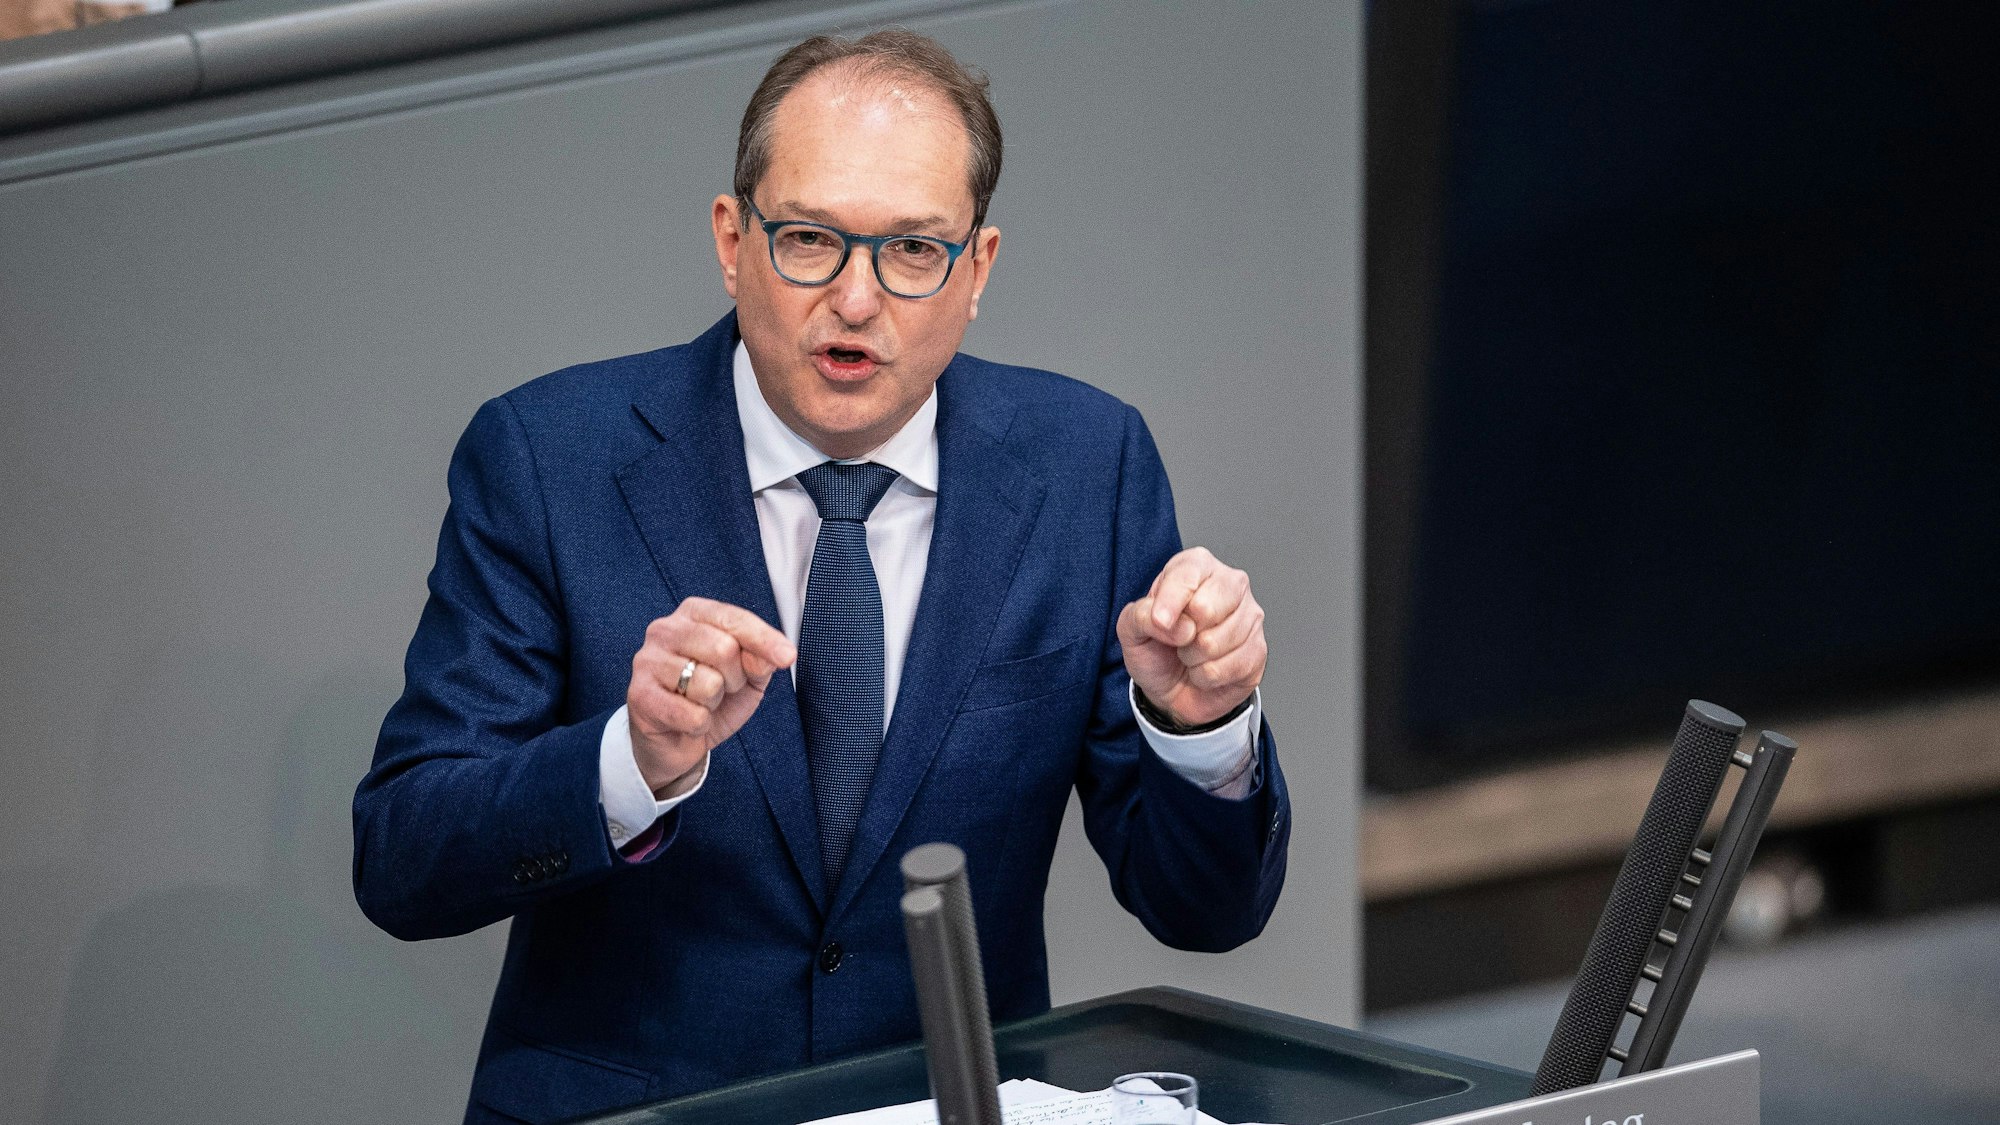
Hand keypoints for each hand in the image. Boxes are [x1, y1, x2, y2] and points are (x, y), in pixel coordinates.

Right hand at [628, 597, 796, 796]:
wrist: (673, 740)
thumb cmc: (711, 699)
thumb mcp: (747, 676)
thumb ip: (760, 660)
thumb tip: (773, 656)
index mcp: (693, 614)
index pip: (734, 618)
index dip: (765, 639)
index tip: (788, 657)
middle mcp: (665, 629)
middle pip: (723, 648)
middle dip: (735, 678)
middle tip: (723, 689)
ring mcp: (647, 661)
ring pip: (708, 684)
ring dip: (714, 703)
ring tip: (700, 703)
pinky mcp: (638, 695)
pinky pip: (691, 714)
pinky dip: (700, 725)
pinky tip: (687, 721)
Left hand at [1116, 547, 1266, 727]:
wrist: (1174, 689)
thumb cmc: (1156, 650)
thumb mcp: (1131, 629)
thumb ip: (1142, 615)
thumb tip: (1177, 624)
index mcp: (1197, 566)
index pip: (1188, 575)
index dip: (1169, 603)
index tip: (1159, 622)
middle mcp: (1230, 584)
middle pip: (1206, 609)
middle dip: (1182, 635)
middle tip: (1178, 638)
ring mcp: (1251, 616)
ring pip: (1214, 643)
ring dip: (1193, 658)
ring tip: (1191, 653)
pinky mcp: (1259, 650)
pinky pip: (1228, 668)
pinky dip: (1207, 676)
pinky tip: (1207, 668)